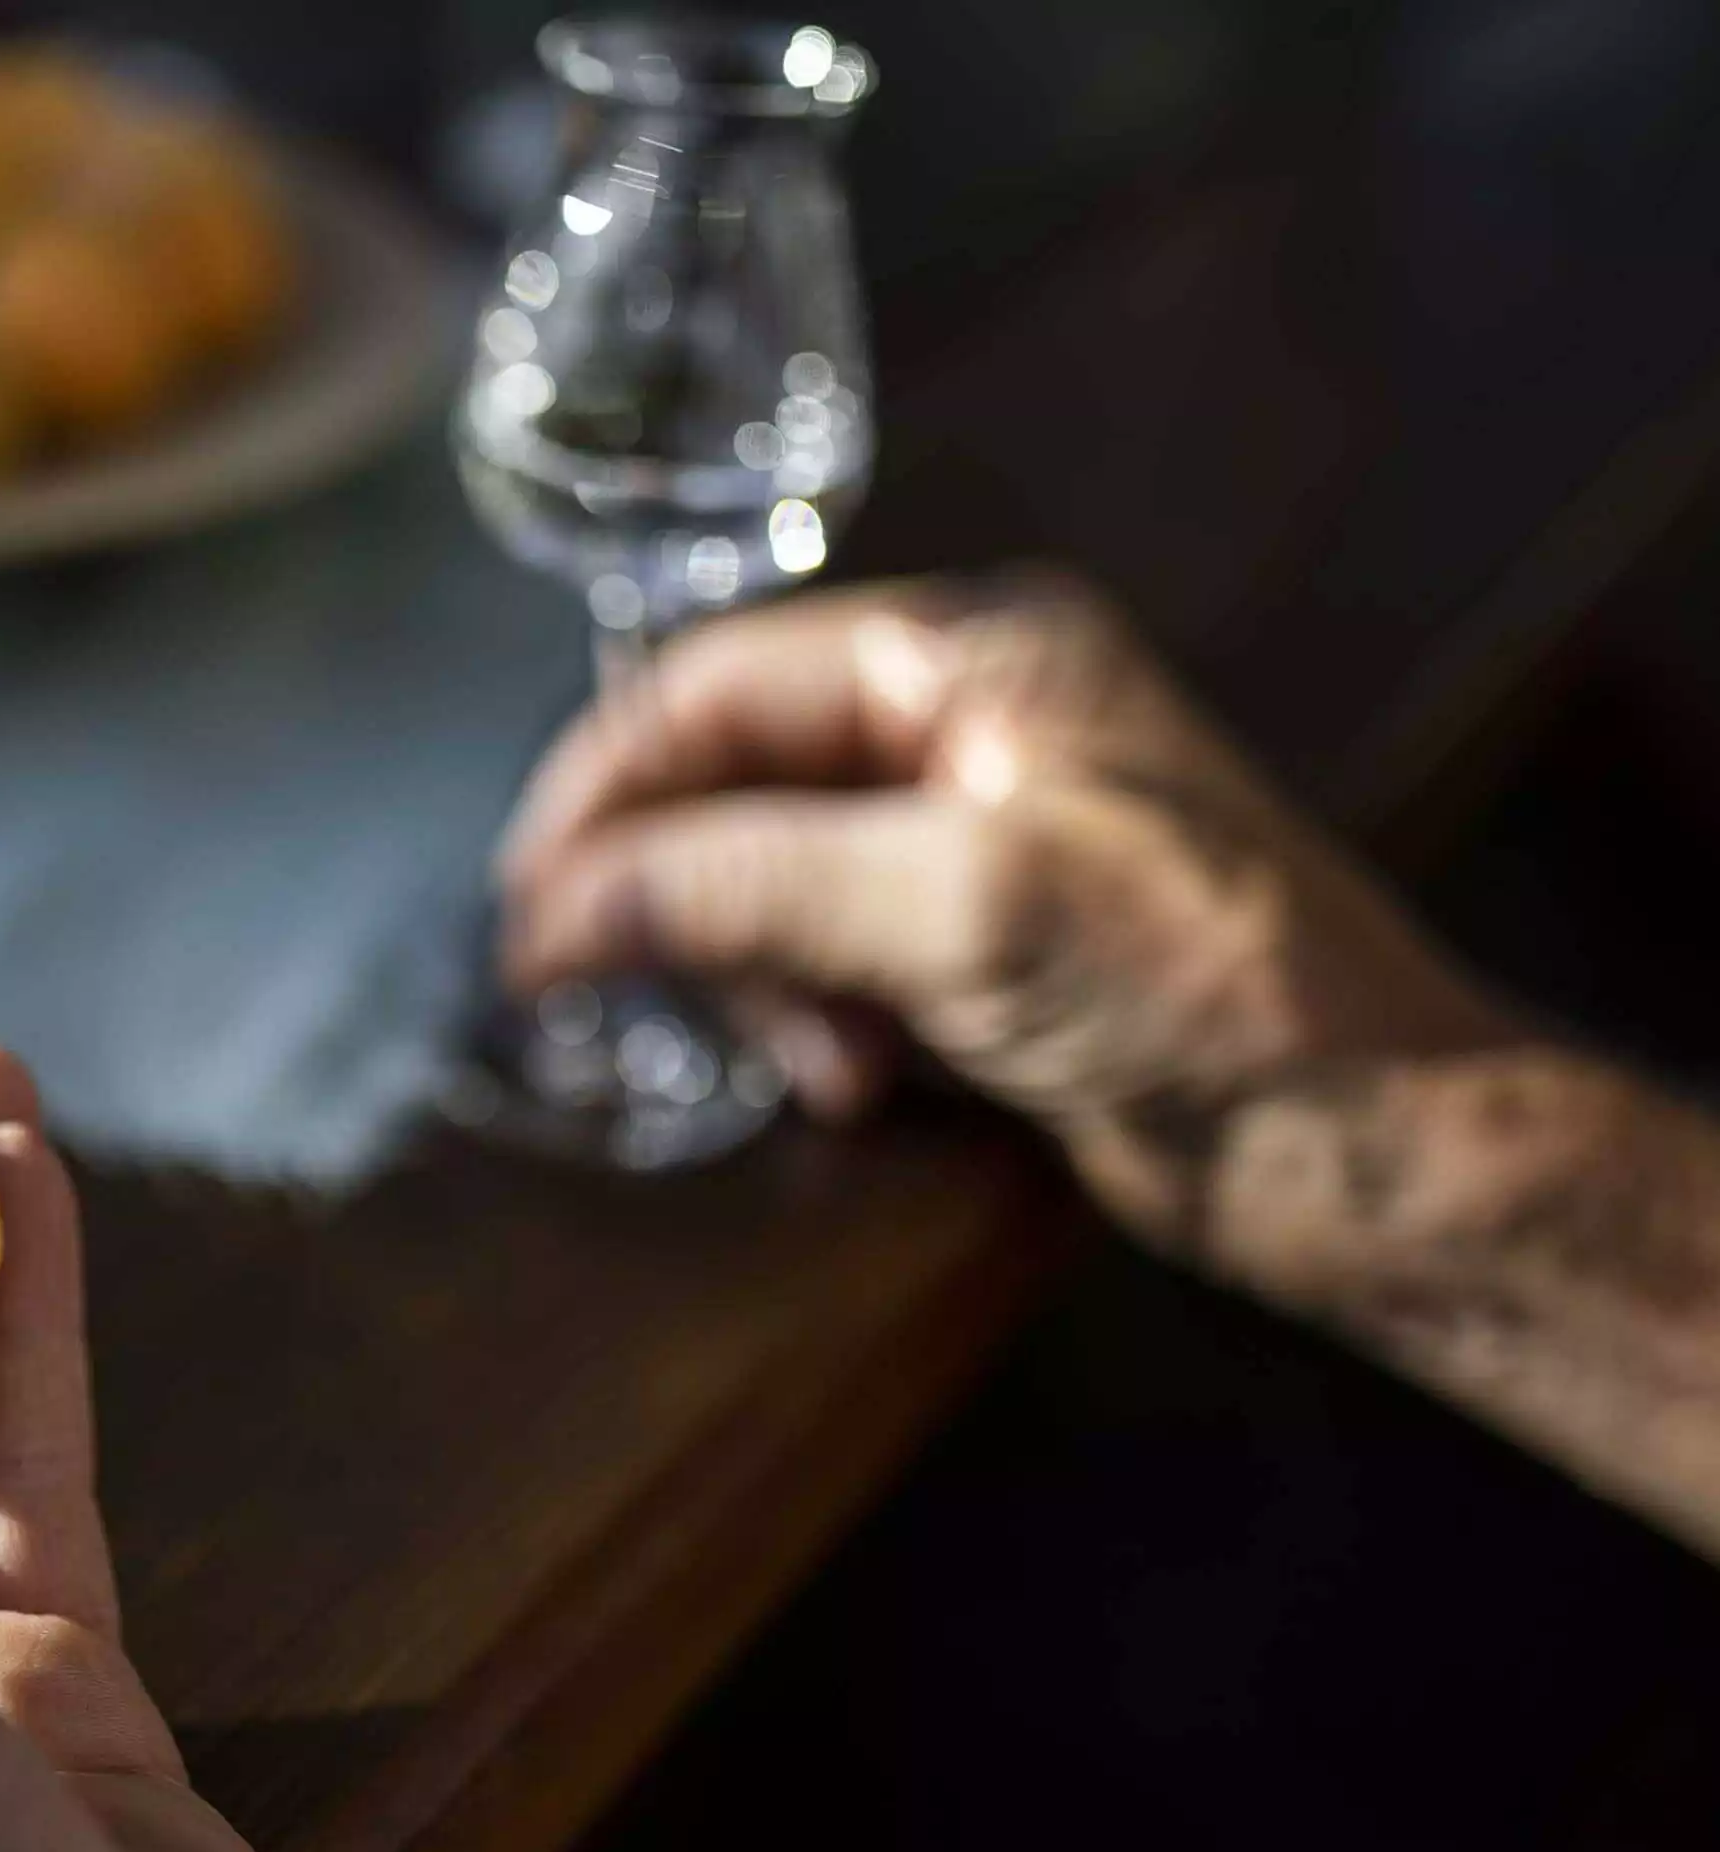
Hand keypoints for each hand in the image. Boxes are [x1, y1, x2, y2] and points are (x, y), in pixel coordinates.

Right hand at [495, 574, 1509, 1251]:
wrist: (1368, 1148)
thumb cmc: (1208, 991)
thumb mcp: (962, 908)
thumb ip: (748, 885)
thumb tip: (554, 907)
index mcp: (974, 658)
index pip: (722, 679)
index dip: (605, 782)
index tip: (528, 900)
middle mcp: (965, 728)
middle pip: (732, 783)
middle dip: (683, 896)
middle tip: (619, 996)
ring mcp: (971, 840)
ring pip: (767, 883)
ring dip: (755, 980)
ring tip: (814, 1066)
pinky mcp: (979, 947)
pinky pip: (826, 959)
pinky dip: (811, 1021)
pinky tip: (852, 1082)